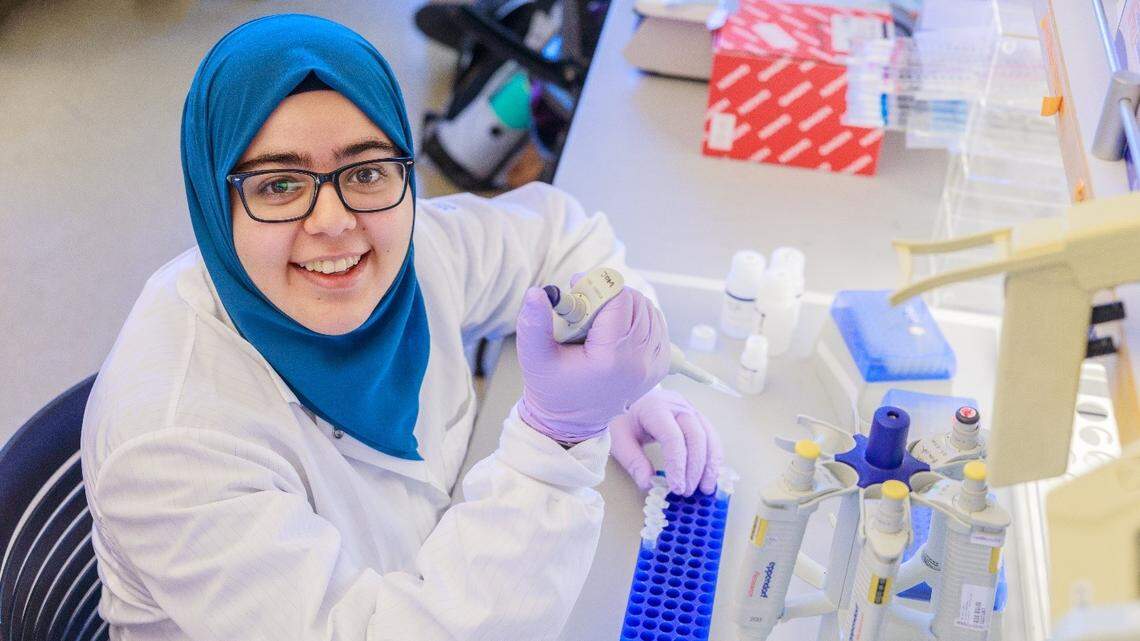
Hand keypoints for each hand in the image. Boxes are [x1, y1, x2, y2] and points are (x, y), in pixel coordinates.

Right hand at [515, 284, 670, 442]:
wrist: (570, 421)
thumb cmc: (552, 390)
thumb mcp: (534, 356)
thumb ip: (533, 323)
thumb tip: (537, 293)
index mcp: (611, 359)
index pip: (620, 300)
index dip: (598, 286)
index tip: (578, 288)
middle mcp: (638, 362)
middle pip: (637, 302)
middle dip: (611, 295)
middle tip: (587, 303)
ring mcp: (653, 366)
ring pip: (649, 311)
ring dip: (626, 305)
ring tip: (600, 318)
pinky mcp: (659, 367)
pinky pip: (658, 327)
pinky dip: (640, 319)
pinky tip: (618, 327)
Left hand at [610, 388, 723, 495]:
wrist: (634, 397)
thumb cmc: (627, 418)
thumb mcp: (620, 439)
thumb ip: (633, 461)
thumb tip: (648, 484)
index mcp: (656, 409)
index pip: (673, 438)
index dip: (678, 465)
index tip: (676, 488)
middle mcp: (679, 407)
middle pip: (696, 437)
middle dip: (695, 468)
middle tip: (687, 492)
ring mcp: (692, 410)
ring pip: (709, 437)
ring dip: (710, 466)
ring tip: (705, 489)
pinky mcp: (699, 418)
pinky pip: (713, 438)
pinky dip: (714, 459)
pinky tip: (710, 476)